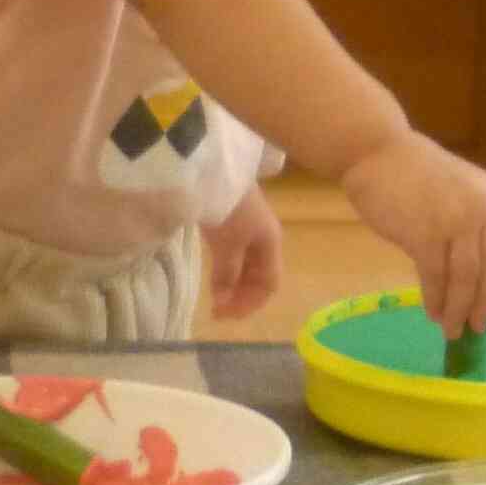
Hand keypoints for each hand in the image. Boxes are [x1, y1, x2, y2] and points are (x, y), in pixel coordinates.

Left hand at [200, 186, 283, 320]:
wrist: (216, 169)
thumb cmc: (229, 208)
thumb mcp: (228, 243)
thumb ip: (227, 272)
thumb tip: (222, 299)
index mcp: (271, 243)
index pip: (270, 284)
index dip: (251, 303)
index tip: (226, 315)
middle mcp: (265, 239)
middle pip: (259, 277)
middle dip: (242, 297)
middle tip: (217, 311)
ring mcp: (250, 232)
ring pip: (247, 268)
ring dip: (233, 286)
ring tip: (214, 298)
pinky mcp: (234, 225)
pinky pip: (235, 256)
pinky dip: (226, 270)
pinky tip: (214, 276)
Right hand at [342, 133, 485, 338]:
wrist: (376, 153)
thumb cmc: (411, 173)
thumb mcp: (457, 191)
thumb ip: (470, 223)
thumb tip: (474, 274)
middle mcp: (482, 209)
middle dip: (485, 303)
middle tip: (478, 328)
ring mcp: (455, 221)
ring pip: (465, 277)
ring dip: (459, 308)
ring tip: (451, 329)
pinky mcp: (425, 234)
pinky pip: (435, 276)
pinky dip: (435, 298)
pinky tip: (432, 312)